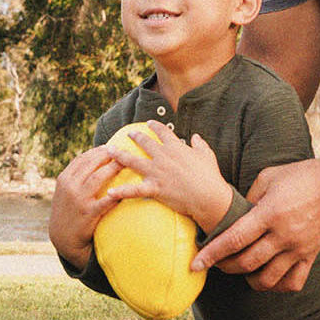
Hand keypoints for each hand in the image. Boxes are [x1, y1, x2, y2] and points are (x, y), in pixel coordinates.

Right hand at [47, 146, 122, 267]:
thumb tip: (94, 160)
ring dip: (113, 168)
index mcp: (64, 179)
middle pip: (91, 164)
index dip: (97, 151)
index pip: (82, 159)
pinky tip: (126, 189)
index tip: (110, 147)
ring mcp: (78, 199)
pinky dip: (116, 194)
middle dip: (107, 155)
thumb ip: (76, 177)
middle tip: (122, 151)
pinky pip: (105, 201)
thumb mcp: (65, 191)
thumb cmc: (68, 211)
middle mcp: (70, 186)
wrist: (63, 238)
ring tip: (126, 163)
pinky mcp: (88, 213)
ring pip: (98, 178)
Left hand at [104, 126, 232, 231]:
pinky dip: (121, 192)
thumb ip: (200, 144)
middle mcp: (163, 157)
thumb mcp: (207, 155)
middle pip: (145, 143)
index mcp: (176, 147)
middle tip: (129, 133)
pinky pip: (134, 190)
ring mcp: (157, 172)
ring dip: (120, 155)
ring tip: (110, 150)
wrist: (208, 196)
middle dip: (136, 137)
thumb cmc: (210, 176)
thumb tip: (196, 136)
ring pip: (133, 161)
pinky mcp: (154, 188)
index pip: (163, 132)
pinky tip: (110, 192)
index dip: (155, 126)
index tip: (149, 123)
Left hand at [190, 158, 319, 291]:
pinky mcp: (311, 255)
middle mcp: (283, 235)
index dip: (212, 254)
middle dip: (225, 266)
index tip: (195, 264)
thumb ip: (248, 199)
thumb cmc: (301, 175)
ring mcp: (298, 248)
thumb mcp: (268, 178)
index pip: (234, 239)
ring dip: (249, 279)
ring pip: (267, 279)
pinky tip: (269, 278)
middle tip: (216, 263)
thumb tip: (234, 216)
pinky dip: (277, 286)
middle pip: (246, 263)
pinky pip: (293, 282)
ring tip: (242, 271)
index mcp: (268, 213)